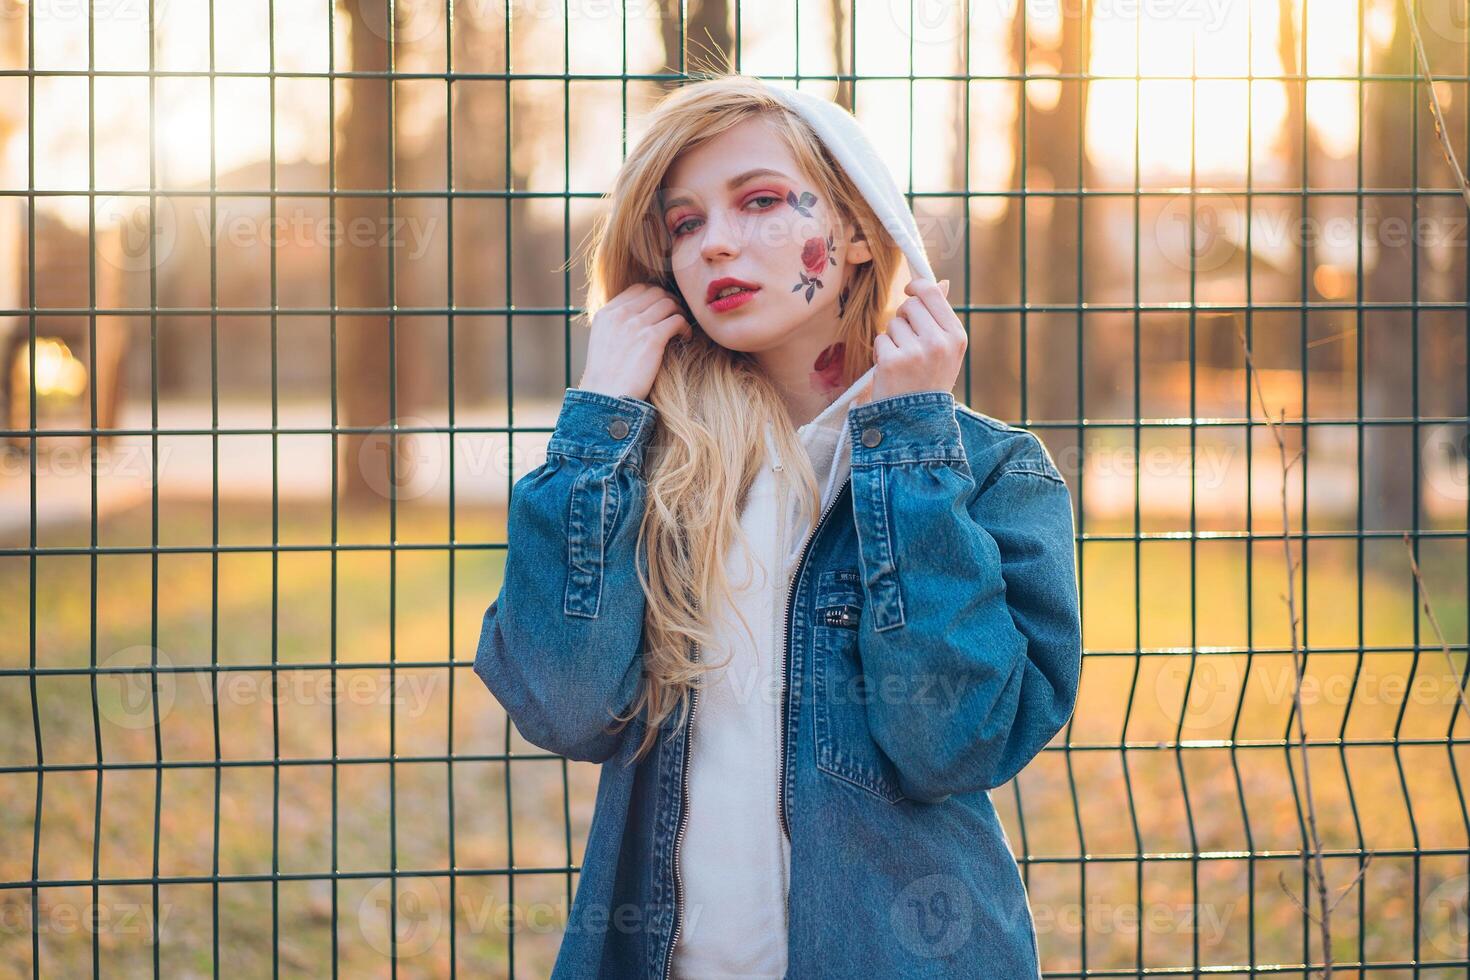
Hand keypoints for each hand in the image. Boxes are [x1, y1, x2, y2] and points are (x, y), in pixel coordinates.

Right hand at [577, 283, 692, 401]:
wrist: (605, 396)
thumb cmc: (606, 376)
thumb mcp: (603, 341)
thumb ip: (618, 325)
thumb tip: (637, 317)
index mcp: (607, 313)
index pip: (638, 288)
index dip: (655, 295)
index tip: (662, 308)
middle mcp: (620, 314)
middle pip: (656, 292)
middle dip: (670, 301)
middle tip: (676, 316)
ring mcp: (636, 324)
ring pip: (669, 303)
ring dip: (680, 312)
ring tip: (681, 327)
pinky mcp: (652, 338)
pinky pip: (677, 320)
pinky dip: (685, 327)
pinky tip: (685, 337)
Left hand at [866, 277, 964, 404]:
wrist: (917, 423)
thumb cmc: (930, 381)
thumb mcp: (946, 350)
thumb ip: (941, 316)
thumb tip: (942, 283)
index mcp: (956, 336)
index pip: (932, 293)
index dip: (917, 287)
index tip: (909, 291)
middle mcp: (939, 342)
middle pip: (909, 306)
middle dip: (903, 319)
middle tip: (907, 342)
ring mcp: (915, 352)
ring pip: (893, 324)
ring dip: (892, 339)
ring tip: (903, 363)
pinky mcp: (892, 362)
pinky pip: (880, 340)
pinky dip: (881, 354)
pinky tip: (891, 372)